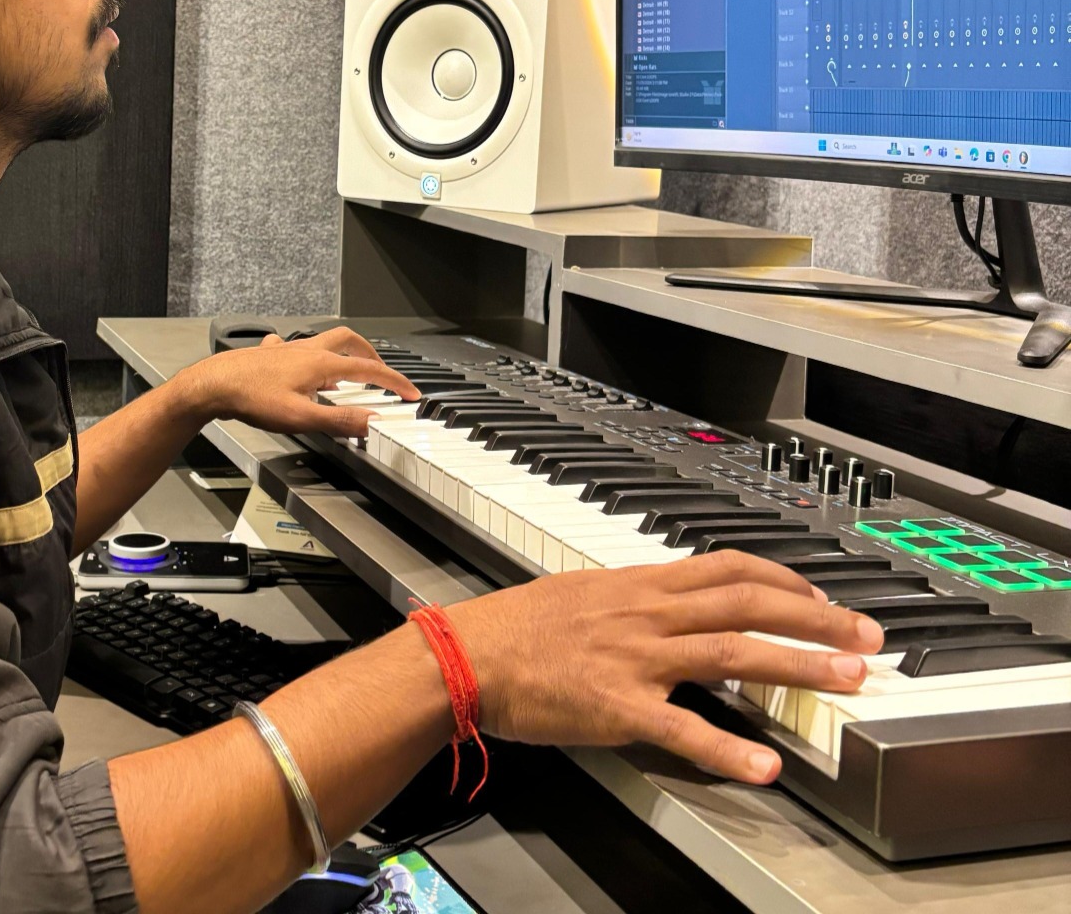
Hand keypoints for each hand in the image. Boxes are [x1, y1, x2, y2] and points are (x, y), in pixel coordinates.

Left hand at [177, 327, 420, 436]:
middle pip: (349, 341)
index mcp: (321, 364)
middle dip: (370, 355)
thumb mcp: (301, 417)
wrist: (213, 384)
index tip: (411, 393)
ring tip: (347, 370)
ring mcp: (287, 350)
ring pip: (323, 341)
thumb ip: (340, 420)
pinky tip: (297, 364)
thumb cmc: (252, 398)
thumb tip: (373, 422)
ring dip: (341, 353)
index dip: (394, 382)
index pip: (369, 370)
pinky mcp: (269, 355)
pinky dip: (305, 354)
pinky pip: (293, 347)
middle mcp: (307, 351)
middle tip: (381, 371)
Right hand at [445, 550, 884, 783]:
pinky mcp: (619, 708)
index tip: (819, 595)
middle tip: (866, 635)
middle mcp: (647, 613)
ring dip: (797, 665)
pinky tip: (765, 768)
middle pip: (747, 603)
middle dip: (815, 617)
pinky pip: (682, 729)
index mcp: (640, 584)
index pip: (728, 568)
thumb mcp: (582, 592)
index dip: (784, 579)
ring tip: (847, 679)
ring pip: (732, 653)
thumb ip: (633, 599)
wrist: (468, 654)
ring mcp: (637, 659)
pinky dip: (727, 750)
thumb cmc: (516, 626)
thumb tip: (670, 602)